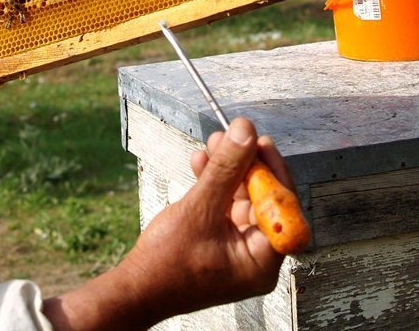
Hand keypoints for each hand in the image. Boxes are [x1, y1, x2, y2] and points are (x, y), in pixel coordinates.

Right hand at [43, 118, 286, 329]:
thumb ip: (225, 168)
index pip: (282, 209)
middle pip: (262, 199)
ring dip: (226, 170)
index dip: (273, 172)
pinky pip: (223, 206)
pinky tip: (200, 163)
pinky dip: (213, 184)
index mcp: (262, 261)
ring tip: (210, 144)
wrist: (135, 287)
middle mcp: (255, 256)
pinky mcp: (218, 241)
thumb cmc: (167, 261)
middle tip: (231, 135)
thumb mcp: (199, 208)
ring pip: (240, 198)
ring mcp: (236, 249)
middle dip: (244, 165)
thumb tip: (245, 130)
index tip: (259, 142)